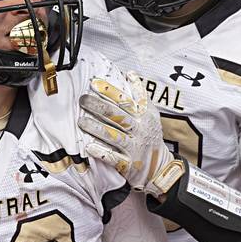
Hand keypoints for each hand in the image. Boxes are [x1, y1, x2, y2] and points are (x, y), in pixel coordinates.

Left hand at [78, 72, 182, 194]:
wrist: (159, 168)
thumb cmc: (150, 136)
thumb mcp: (150, 114)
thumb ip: (140, 96)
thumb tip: (129, 74)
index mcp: (145, 116)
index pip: (127, 100)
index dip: (110, 91)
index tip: (94, 83)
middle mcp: (140, 130)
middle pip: (118, 116)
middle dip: (99, 106)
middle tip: (82, 99)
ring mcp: (134, 148)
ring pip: (114, 136)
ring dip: (96, 128)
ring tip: (81, 121)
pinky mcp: (128, 164)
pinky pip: (113, 158)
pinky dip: (101, 152)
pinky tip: (89, 147)